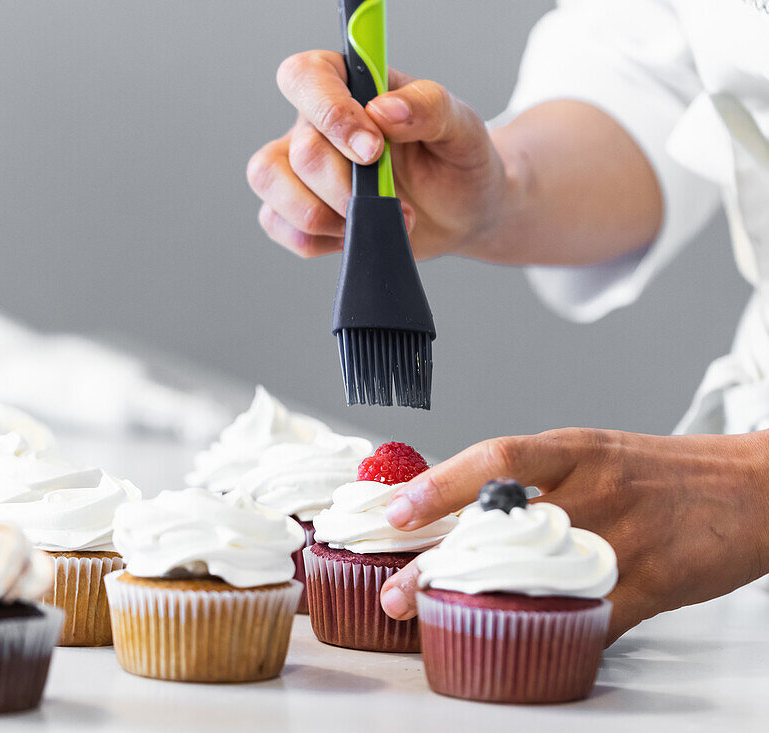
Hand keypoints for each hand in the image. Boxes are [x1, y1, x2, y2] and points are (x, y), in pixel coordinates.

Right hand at [247, 50, 511, 259]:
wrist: (463, 212)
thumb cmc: (457, 160)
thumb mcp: (461, 126)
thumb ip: (428, 107)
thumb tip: (384, 110)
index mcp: (349, 85)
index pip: (306, 77)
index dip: (330, 113)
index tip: (372, 149)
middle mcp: (314, 122)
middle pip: (298, 149)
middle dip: (345, 187)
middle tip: (392, 201)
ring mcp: (298, 167)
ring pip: (270, 183)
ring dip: (323, 215)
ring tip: (373, 221)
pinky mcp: (296, 209)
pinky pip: (277, 224)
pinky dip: (318, 239)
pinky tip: (356, 235)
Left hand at [377, 428, 768, 644]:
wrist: (750, 488)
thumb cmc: (656, 473)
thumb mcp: (591, 454)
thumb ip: (529, 478)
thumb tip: (451, 503)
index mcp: (575, 451)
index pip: (498, 459)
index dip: (443, 484)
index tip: (397, 511)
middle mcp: (595, 490)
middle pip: (505, 528)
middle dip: (441, 564)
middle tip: (397, 593)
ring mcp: (625, 539)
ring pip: (540, 577)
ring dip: (482, 602)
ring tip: (435, 619)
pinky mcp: (653, 584)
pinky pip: (591, 616)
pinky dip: (551, 633)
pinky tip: (518, 643)